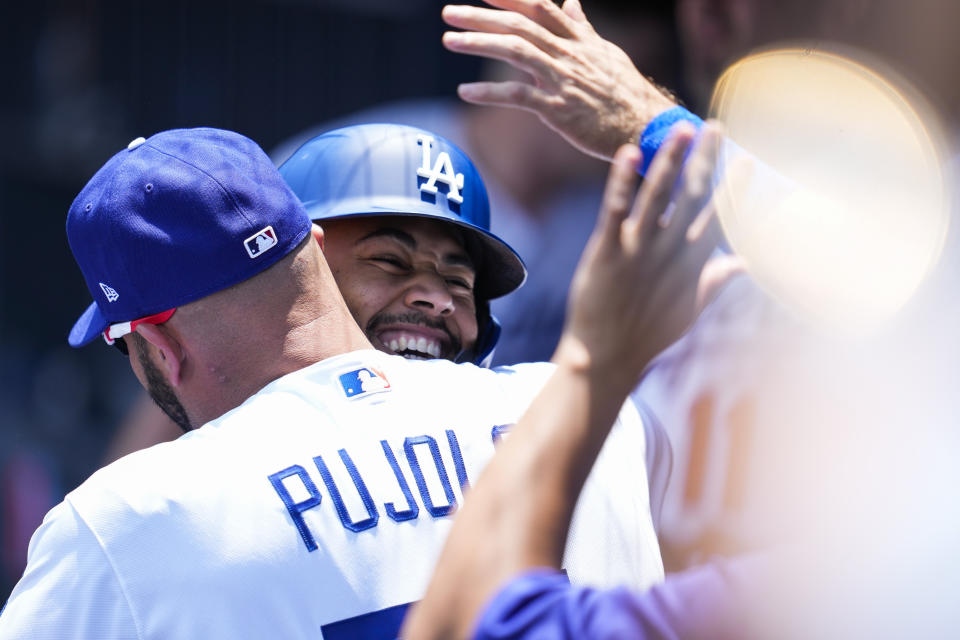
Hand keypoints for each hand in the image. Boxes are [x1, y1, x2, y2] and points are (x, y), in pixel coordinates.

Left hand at [442, 0, 676, 160]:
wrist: (646, 125)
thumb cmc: (625, 93)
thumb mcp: (606, 53)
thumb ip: (582, 28)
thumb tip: (571, 2)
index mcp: (579, 40)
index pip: (540, 7)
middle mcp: (569, 54)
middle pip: (520, 25)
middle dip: (481, 16)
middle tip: (448, 12)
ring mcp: (563, 81)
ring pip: (517, 52)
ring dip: (479, 43)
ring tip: (449, 40)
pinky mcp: (559, 110)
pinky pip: (519, 97)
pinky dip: (490, 94)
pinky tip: (465, 93)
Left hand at [556, 120, 725, 389]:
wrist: (607, 357)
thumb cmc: (649, 331)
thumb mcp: (693, 305)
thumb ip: (718, 279)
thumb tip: (746, 262)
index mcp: (692, 262)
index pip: (719, 217)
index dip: (734, 188)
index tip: (748, 158)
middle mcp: (669, 251)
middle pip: (692, 197)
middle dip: (705, 161)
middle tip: (713, 127)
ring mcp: (638, 250)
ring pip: (657, 196)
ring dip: (670, 161)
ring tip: (679, 129)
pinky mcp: (606, 252)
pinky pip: (615, 211)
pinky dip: (622, 183)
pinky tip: (629, 154)